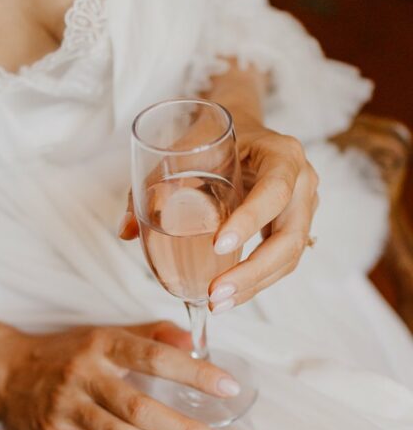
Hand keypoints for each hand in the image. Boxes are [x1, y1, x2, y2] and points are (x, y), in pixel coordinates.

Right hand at [0, 319, 238, 429]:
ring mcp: (66, 406)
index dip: (192, 372)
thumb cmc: (64, 351)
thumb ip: (149, 335)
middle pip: (138, 404)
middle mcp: (84, 374)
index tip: (228, 387)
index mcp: (102, 344)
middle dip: (182, 427)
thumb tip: (194, 339)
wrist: (4, 367)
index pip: (153, 357)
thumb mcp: (103, 333)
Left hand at [119, 118, 317, 313]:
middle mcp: (303, 180)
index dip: (250, 221)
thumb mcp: (180, 150)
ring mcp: (305, 205)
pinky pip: (282, 260)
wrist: (237, 125)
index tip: (218, 245)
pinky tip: (228, 296)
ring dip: (255, 285)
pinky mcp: (295, 225)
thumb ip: (149, 186)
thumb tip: (125, 231)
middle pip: (289, 236)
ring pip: (289, 256)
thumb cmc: (209, 137)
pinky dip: (256, 281)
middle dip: (253, 271)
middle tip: (216, 294)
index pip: (273, 192)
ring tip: (218, 304)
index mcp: (281, 154)